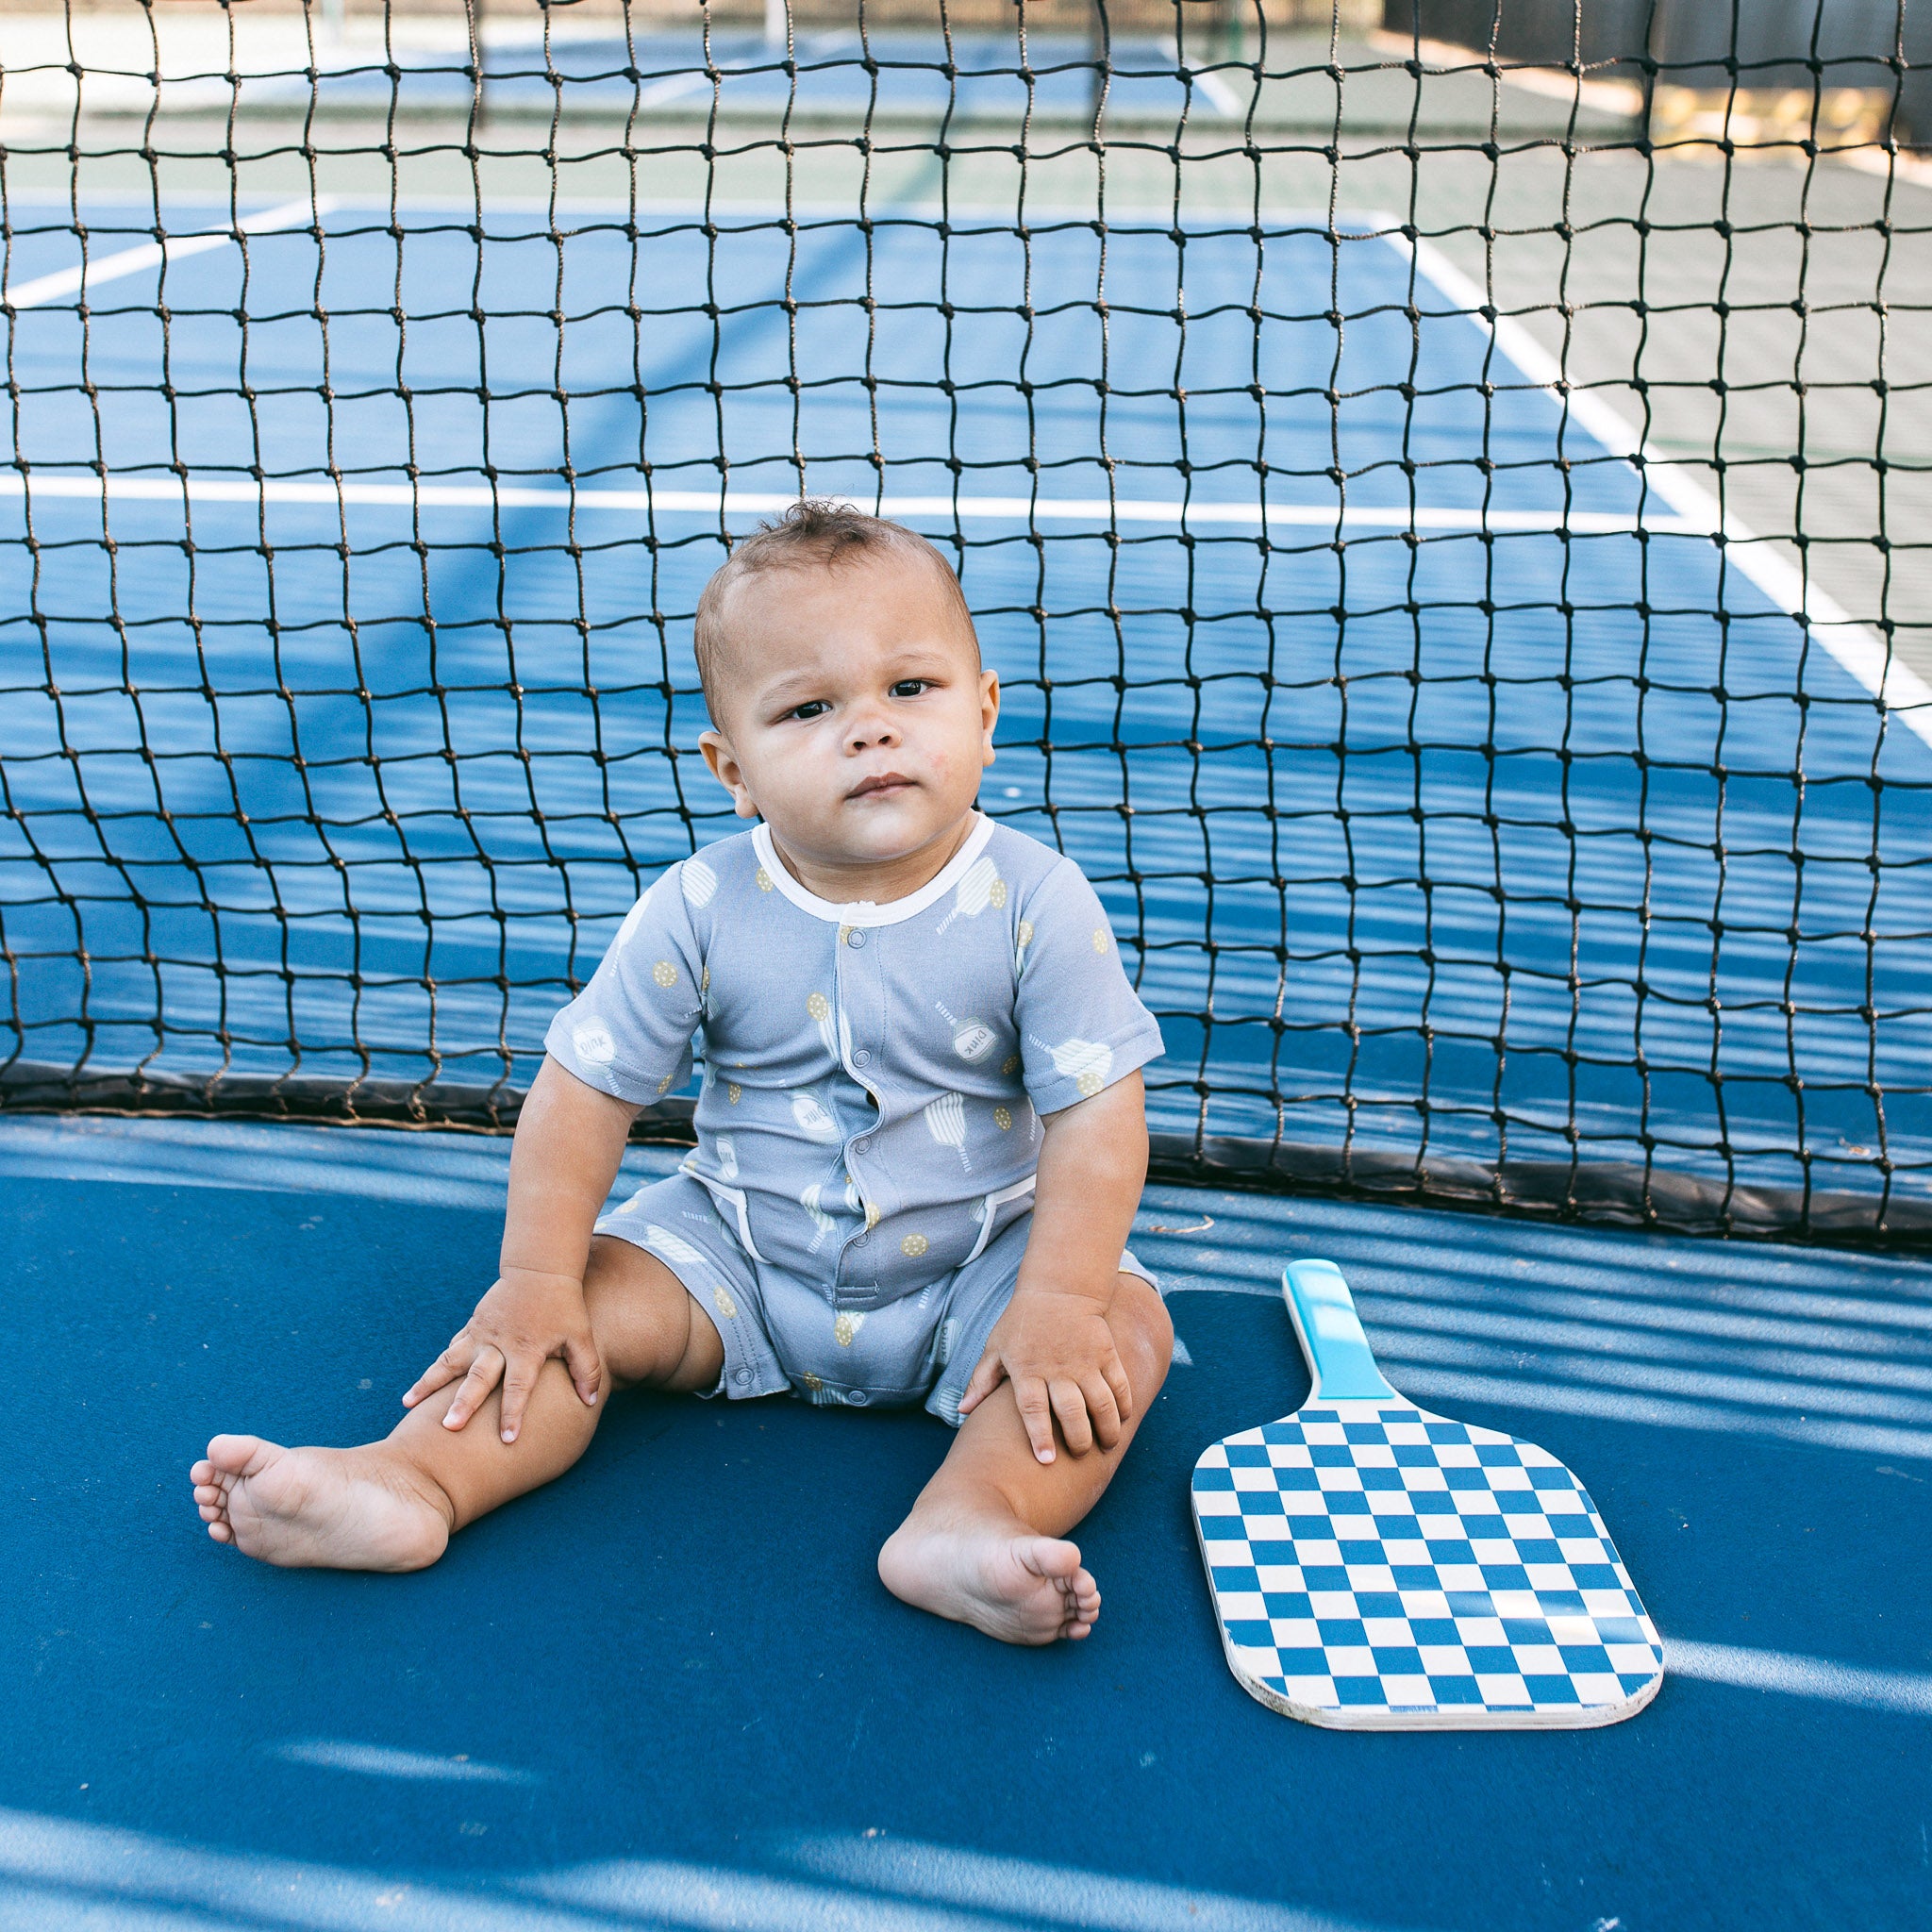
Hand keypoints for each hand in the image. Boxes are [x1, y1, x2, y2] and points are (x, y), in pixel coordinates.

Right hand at [402, 1268, 600, 1442]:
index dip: (513, 1413)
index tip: (507, 1439)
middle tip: (449, 1427)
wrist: (540, 1269)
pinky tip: (421, 1386)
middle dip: (463, 1403)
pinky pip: (452, 1348)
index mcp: (527, 1349)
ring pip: (451, 1361)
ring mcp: (481, 1333)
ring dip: (429, 1383)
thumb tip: (591, 1402)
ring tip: (407, 1404)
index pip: (519, 1387)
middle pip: (478, 1377)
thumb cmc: (564, 1307)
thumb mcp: (581, 1336)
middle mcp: (499, 1343)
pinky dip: (437, 1366)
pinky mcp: (473, 1326)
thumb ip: (587, 1369)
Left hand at [958, 1286, 1134, 1462]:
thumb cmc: (1021, 1322)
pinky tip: (1122, 1419)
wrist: (1058, 1289)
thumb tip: (962, 1411)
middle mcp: (1057, 1369)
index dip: (1040, 1437)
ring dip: (1107, 1428)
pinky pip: (1119, 1385)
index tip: (1046, 1460)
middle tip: (1080, 1454)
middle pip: (1071, 1412)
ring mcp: (1084, 1361)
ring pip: (1101, 1403)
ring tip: (1107, 1445)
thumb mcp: (996, 1347)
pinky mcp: (1105, 1353)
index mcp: (1026, 1370)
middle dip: (1078, 1440)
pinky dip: (1124, 1405)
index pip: (1033, 1409)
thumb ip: (981, 1381)